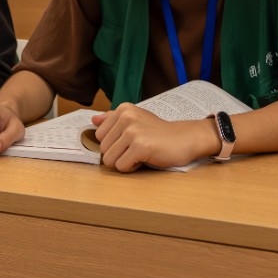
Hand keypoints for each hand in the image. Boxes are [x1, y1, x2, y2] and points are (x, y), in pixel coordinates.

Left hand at [90, 104, 216, 171]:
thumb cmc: (158, 132)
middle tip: (138, 147)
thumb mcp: (136, 120)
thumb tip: (93, 119)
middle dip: (119, 155)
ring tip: (141, 153)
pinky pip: (122, 167)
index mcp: (123, 109)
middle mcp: (126, 117)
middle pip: (103, 149)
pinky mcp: (140, 146)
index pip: (99, 136)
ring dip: (125, 162)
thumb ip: (113, 120)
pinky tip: (145, 158)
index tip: (131, 140)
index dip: (114, 144)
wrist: (184, 138)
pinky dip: (133, 168)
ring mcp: (133, 131)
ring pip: (109, 160)